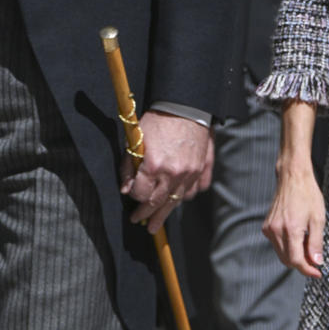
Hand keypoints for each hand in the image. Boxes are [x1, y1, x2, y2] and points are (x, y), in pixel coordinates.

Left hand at [121, 111, 212, 232]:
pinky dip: (186, 196)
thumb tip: (126, 189)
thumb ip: (129, 166)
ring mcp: (190, 173)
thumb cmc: (159, 120)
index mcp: (154, 165)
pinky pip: (194, 191)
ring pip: (176, 201)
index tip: (132, 198)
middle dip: (146, 215)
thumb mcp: (137, 139)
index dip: (134, 198)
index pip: (141, 194)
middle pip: (158, 203)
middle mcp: (173, 173)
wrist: (187, 106)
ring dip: (165, 213)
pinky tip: (178, 198)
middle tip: (140, 222)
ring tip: (157, 222)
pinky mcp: (202, 169)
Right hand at [263, 165, 325, 277]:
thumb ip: (316, 243)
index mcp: (291, 229)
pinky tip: (298, 235)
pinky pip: (277, 245)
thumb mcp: (318, 219)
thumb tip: (317, 263)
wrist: (292, 177)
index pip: (296, 260)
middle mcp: (276, 230)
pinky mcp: (266, 227)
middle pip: (287, 261)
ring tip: (307, 240)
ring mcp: (269, 229)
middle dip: (302, 264)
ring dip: (295, 255)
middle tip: (316, 258)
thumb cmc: (308, 195)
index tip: (318, 273)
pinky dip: (288, 247)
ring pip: (281, 254)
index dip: (308, 270)